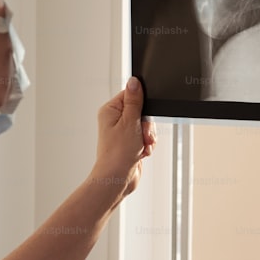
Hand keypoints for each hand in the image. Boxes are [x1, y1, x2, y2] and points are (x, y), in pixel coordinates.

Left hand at [91, 76, 156, 198]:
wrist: (117, 178)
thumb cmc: (118, 153)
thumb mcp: (130, 121)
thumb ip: (134, 101)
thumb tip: (134, 81)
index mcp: (110, 110)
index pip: (131, 95)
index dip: (142, 105)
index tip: (143, 115)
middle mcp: (115, 120)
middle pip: (142, 111)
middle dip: (147, 125)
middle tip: (143, 134)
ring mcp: (123, 133)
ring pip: (146, 126)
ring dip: (148, 136)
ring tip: (142, 145)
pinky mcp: (130, 144)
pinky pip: (146, 138)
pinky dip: (147, 145)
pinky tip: (142, 152)